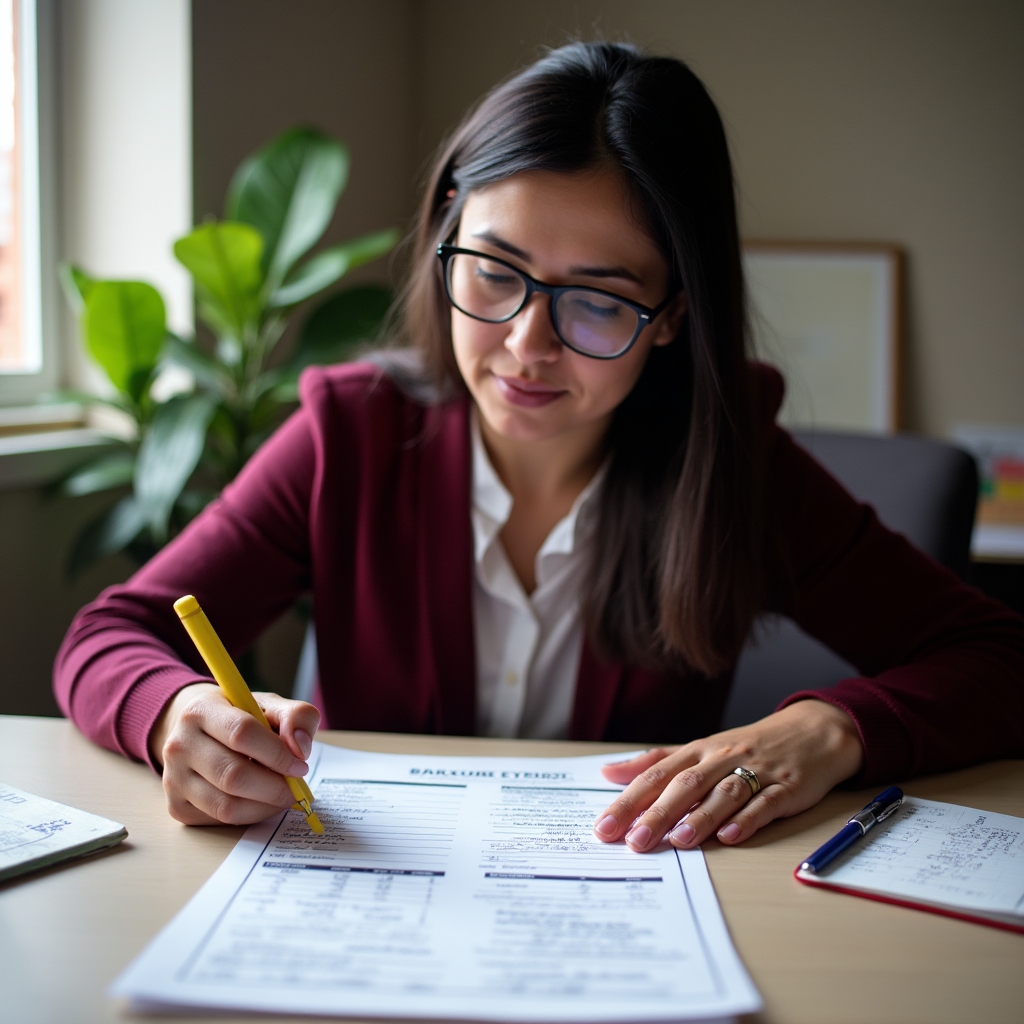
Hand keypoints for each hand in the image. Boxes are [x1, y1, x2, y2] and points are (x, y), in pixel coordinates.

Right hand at [148, 682, 320, 826]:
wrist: (200, 732)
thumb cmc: (241, 717)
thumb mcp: (271, 705)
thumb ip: (297, 716)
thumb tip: (300, 749)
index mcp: (201, 710)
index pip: (241, 733)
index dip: (277, 753)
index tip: (300, 765)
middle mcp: (179, 744)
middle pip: (233, 775)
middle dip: (274, 787)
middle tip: (295, 788)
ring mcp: (173, 778)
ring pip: (226, 805)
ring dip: (265, 806)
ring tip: (282, 795)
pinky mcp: (176, 806)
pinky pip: (219, 820)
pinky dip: (249, 815)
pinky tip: (260, 801)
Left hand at [592, 699, 863, 851]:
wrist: (813, 731)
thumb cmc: (749, 746)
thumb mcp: (700, 749)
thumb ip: (657, 762)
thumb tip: (609, 773)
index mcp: (698, 751)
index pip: (657, 775)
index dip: (629, 800)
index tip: (605, 826)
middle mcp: (723, 759)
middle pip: (685, 785)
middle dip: (658, 813)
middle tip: (634, 841)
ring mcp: (756, 772)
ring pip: (723, 794)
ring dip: (700, 817)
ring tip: (678, 840)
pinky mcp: (787, 787)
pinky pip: (766, 803)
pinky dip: (748, 820)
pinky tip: (731, 837)